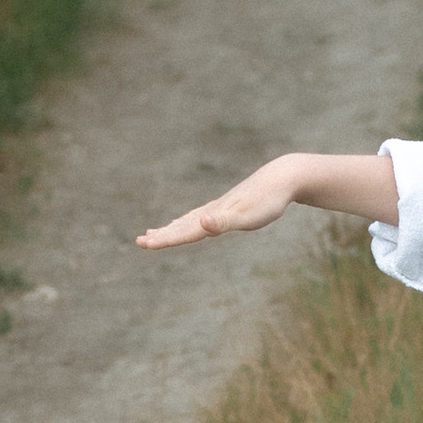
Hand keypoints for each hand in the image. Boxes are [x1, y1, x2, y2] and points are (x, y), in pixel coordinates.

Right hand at [136, 156, 305, 249]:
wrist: (282, 178)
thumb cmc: (267, 201)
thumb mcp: (247, 216)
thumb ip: (224, 222)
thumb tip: (200, 223)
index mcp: (213, 216)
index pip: (184, 231)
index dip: (164, 239)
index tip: (143, 244)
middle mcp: (212, 211)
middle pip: (182, 226)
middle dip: (162, 235)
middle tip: (140, 242)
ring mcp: (219, 208)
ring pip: (188, 220)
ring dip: (171, 228)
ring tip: (154, 232)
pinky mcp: (228, 206)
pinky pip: (201, 217)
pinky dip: (188, 222)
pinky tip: (191, 222)